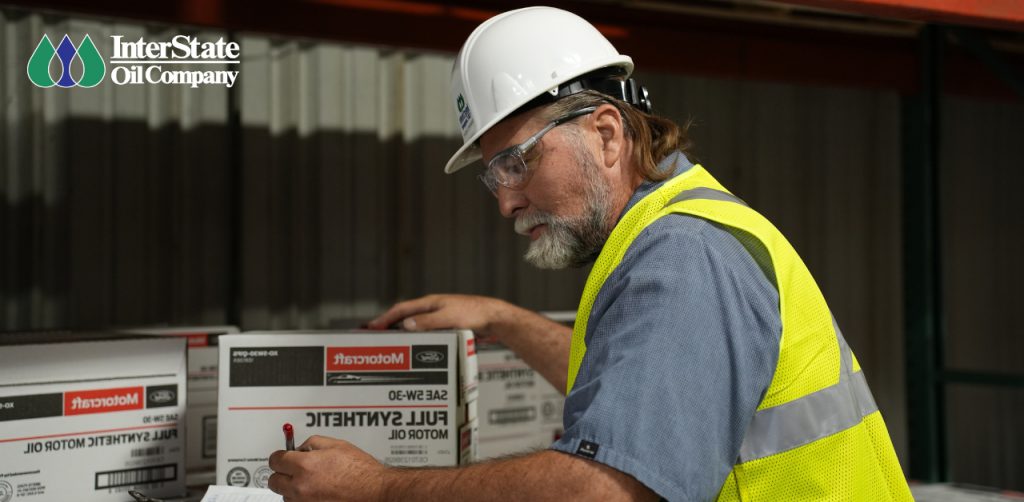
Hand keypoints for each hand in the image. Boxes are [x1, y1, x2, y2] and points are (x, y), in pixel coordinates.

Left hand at [267, 435, 388, 500]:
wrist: (374, 491)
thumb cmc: (361, 471)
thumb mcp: (337, 445)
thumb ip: (312, 443)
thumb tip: (300, 448)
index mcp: (305, 466)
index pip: (275, 460)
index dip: (280, 456)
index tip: (282, 456)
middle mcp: (301, 487)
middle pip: (274, 481)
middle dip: (282, 473)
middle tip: (293, 469)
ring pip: (284, 496)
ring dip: (292, 488)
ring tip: (310, 482)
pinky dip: (302, 499)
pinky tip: (316, 492)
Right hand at [367, 294, 513, 338]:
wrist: (494, 318)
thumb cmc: (474, 314)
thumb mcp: (448, 318)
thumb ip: (427, 322)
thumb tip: (405, 325)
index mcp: (429, 303)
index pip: (401, 310)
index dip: (384, 319)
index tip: (370, 327)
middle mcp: (431, 309)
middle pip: (404, 317)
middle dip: (387, 325)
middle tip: (372, 335)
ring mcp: (438, 317)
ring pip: (414, 325)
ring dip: (400, 332)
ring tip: (388, 342)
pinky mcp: (446, 326)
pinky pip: (425, 332)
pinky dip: (414, 338)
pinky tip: (412, 347)